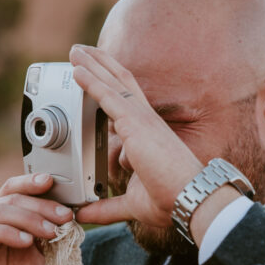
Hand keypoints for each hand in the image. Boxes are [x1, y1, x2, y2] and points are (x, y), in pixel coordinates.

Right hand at [0, 173, 72, 264]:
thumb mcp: (41, 256)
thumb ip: (48, 234)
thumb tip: (68, 215)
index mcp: (0, 216)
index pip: (14, 190)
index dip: (32, 183)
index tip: (54, 181)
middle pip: (12, 199)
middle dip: (42, 206)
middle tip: (64, 216)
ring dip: (29, 219)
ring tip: (50, 232)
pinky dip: (8, 233)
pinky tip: (26, 242)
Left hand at [69, 44, 202, 226]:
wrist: (188, 199)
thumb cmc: (171, 201)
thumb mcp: (130, 204)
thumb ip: (105, 208)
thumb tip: (83, 213)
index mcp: (149, 135)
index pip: (128, 103)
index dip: (112, 86)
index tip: (96, 76)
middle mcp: (146, 122)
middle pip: (121, 83)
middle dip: (101, 66)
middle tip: (82, 53)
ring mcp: (142, 120)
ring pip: (113, 83)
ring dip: (93, 65)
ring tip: (75, 52)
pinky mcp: (135, 124)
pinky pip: (108, 96)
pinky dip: (91, 81)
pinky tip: (77, 70)